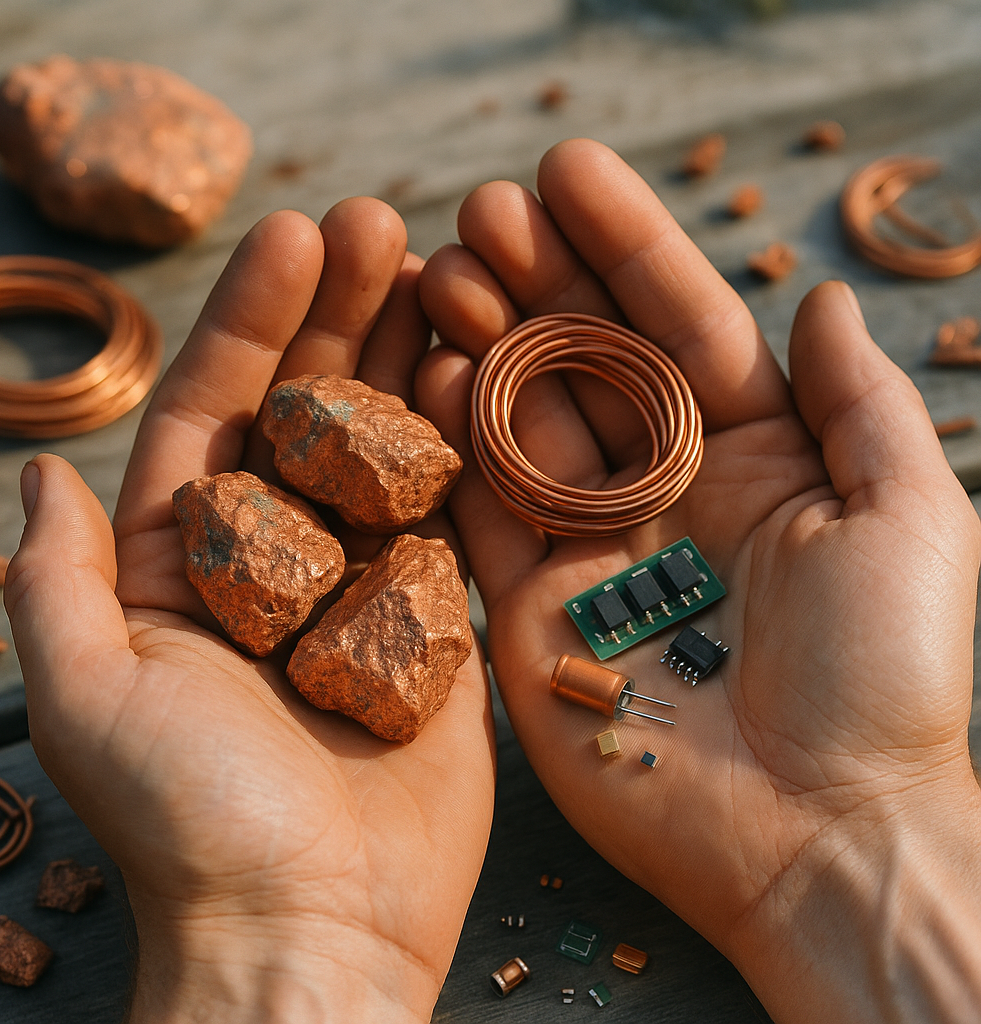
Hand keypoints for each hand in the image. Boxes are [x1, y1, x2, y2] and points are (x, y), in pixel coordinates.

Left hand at [4, 200, 494, 1023]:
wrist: (318, 934)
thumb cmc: (196, 824)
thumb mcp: (95, 695)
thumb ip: (59, 580)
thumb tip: (35, 472)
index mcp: (184, 565)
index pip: (217, 411)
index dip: (252, 321)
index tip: (296, 235)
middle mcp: (277, 562)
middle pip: (310, 413)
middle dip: (342, 315)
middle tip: (387, 224)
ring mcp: (366, 586)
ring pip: (389, 449)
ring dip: (410, 359)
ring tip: (445, 269)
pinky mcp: (440, 622)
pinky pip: (457, 518)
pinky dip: (470, 445)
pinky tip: (488, 371)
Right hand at [416, 139, 980, 1023]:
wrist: (821, 840)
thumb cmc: (887, 682)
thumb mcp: (912, 519)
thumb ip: (858, 403)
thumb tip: (816, 294)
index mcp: (756, 456)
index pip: (678, 324)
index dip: (626, 247)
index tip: (567, 172)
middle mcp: (664, 489)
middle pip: (588, 361)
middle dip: (538, 279)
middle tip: (484, 210)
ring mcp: (590, 547)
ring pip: (523, 421)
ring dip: (484, 342)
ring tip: (443, 268)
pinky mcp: (529, 610)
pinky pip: (484, 512)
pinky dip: (454, 444)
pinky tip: (429, 370)